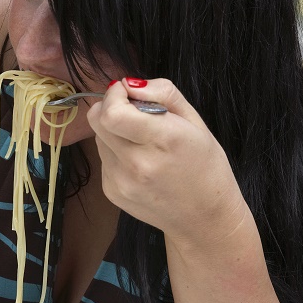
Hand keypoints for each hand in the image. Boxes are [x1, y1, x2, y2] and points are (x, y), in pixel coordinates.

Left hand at [86, 79, 247, 249]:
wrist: (203, 219)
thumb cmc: (205, 166)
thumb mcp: (195, 121)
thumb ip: (162, 93)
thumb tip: (129, 84)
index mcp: (164, 141)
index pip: (112, 113)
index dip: (114, 96)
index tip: (127, 93)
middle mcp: (137, 164)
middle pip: (97, 120)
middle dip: (110, 107)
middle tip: (131, 111)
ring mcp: (121, 181)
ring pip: (98, 137)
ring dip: (114, 131)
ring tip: (141, 142)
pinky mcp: (111, 192)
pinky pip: (103, 158)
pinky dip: (116, 152)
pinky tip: (140, 162)